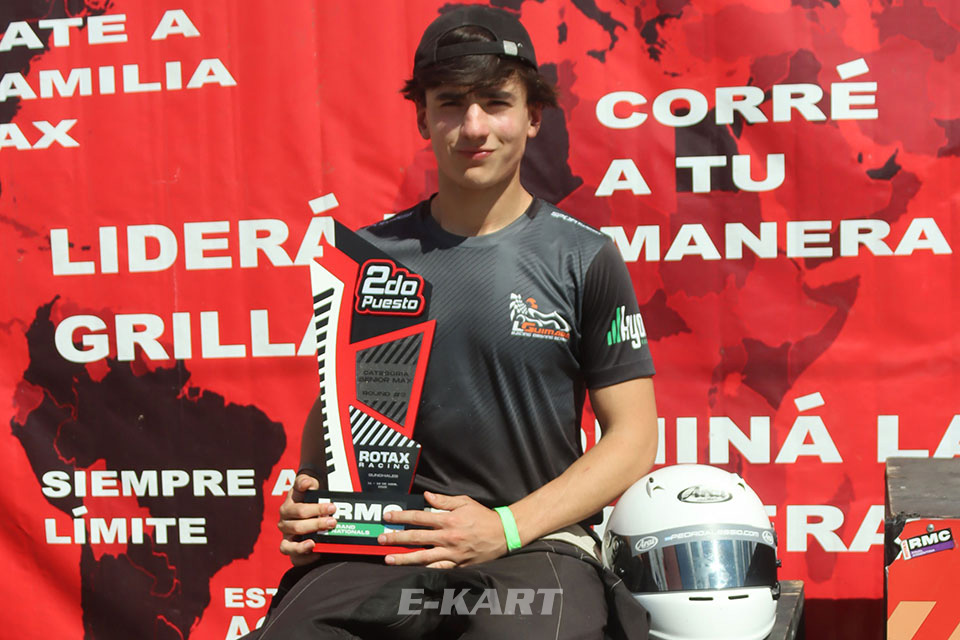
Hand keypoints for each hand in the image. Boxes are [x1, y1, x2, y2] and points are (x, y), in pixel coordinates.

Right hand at [277, 474, 336, 565]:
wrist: (309, 511)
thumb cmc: (309, 498)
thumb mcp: (308, 485)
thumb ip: (305, 481)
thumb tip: (307, 482)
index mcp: (288, 506)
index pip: (298, 507)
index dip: (315, 508)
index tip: (331, 507)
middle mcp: (285, 522)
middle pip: (298, 525)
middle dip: (317, 524)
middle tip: (333, 522)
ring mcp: (287, 537)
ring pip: (290, 544)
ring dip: (305, 545)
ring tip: (317, 541)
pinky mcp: (291, 550)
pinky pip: (293, 558)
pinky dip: (304, 557)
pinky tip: (316, 553)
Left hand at [377, 492, 506, 567]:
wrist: (503, 534)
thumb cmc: (483, 517)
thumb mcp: (465, 502)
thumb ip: (444, 501)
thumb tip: (426, 496)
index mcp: (448, 520)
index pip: (419, 517)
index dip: (401, 517)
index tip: (388, 517)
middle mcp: (447, 537)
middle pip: (416, 538)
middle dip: (396, 538)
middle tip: (381, 538)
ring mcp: (451, 553)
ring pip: (423, 557)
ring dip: (404, 558)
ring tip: (388, 559)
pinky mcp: (457, 564)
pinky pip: (438, 569)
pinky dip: (424, 570)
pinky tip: (411, 571)